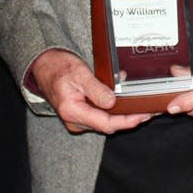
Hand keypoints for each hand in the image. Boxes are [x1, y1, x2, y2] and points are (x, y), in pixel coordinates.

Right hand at [31, 48, 152, 134]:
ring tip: (141, 106)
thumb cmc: (59, 67)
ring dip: (122, 115)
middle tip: (148, 111)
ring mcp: (77, 120)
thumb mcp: (79, 73)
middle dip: (129, 119)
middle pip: (108, 125)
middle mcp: (75, 120)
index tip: (143, 116)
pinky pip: (100, 116)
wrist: (44, 66)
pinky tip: (125, 102)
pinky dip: (114, 110)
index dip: (127, 121)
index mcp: (72, 111)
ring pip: (105, 122)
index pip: (106, 124)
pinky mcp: (80, 115)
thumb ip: (96, 89)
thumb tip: (112, 102)